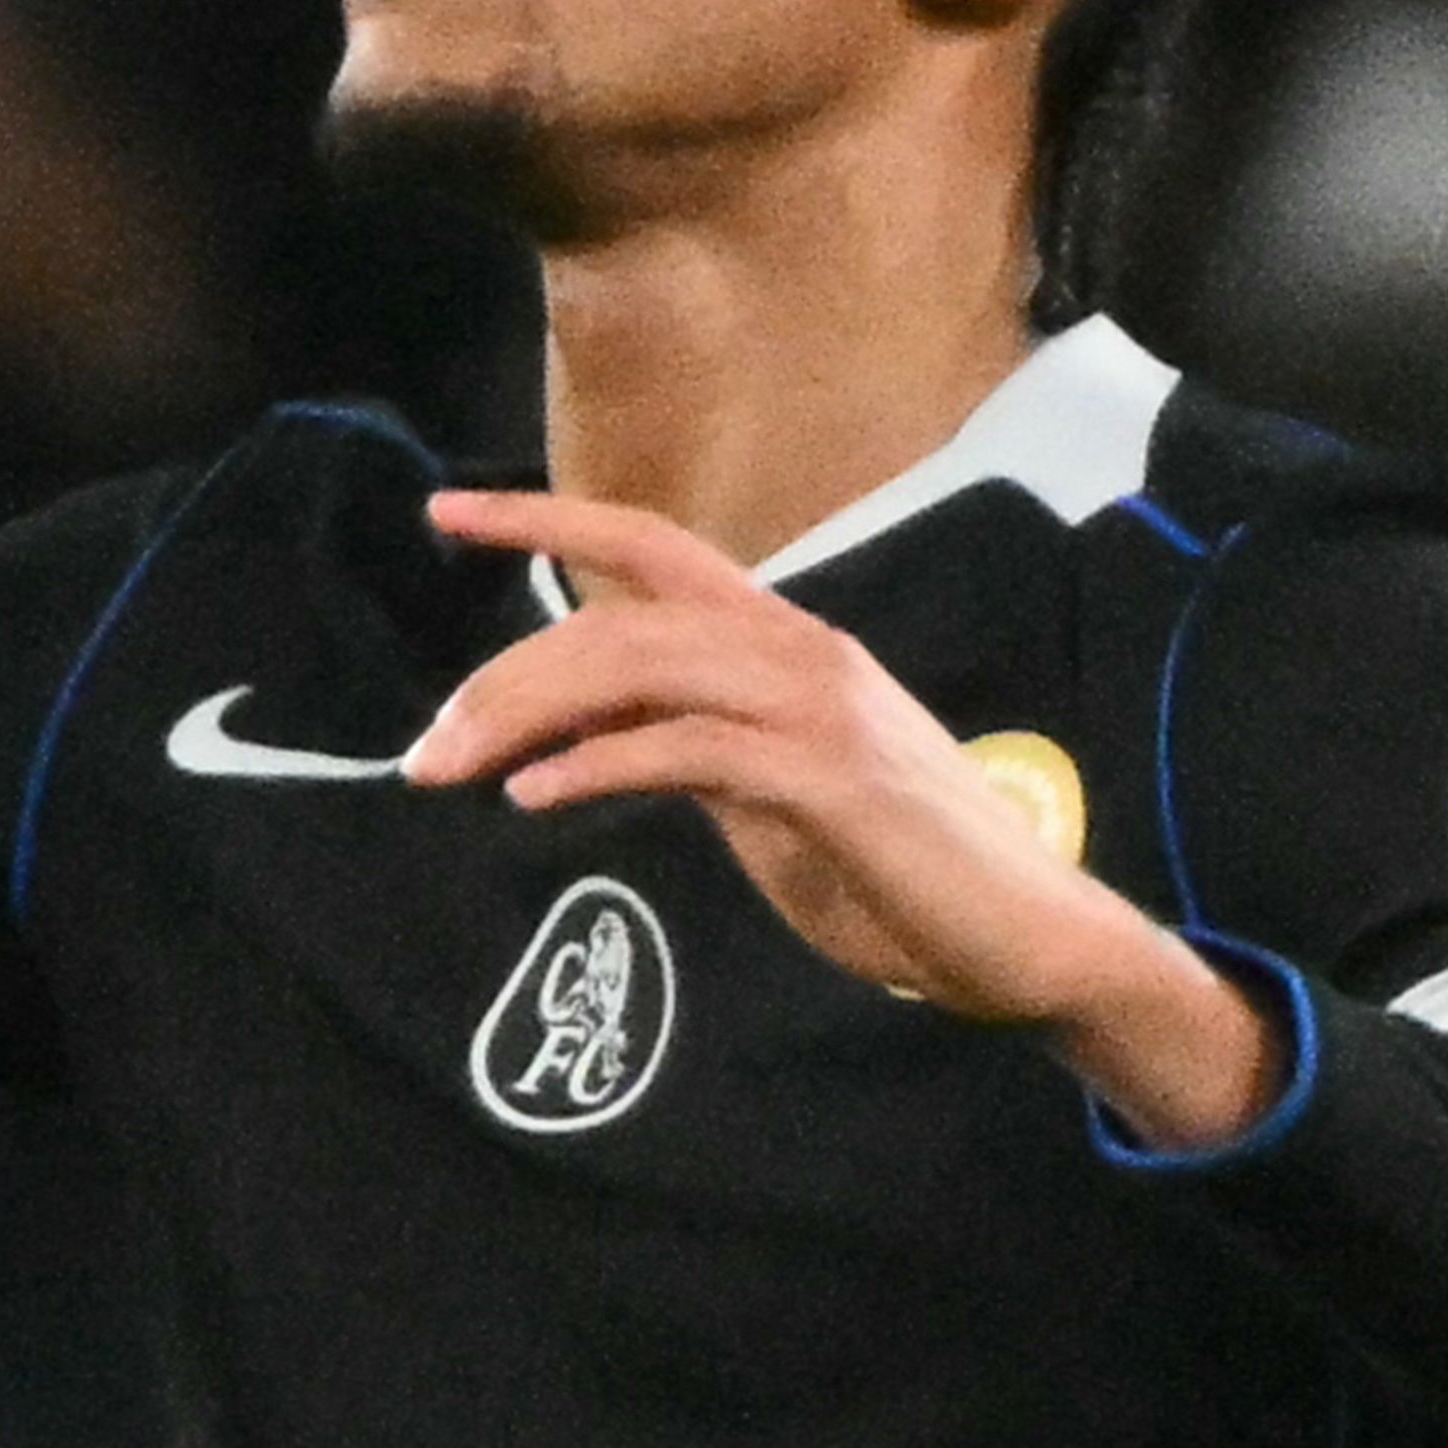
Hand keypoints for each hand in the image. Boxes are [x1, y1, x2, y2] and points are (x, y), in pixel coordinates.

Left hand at [406, 487, 1282, 1145]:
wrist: (1024, 934)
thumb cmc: (897, 868)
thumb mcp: (770, 790)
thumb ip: (695, 742)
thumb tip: (599, 735)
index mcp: (781, 639)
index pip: (649, 546)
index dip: (546, 518)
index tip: (445, 513)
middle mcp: (797, 647)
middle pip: (619, 617)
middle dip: (504, 675)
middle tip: (423, 751)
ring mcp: (818, 705)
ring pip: (641, 664)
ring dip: (528, 716)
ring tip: (452, 770)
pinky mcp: (828, 775)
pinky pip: (686, 747)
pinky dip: (598, 765)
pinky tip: (535, 798)